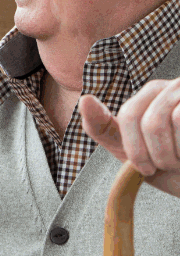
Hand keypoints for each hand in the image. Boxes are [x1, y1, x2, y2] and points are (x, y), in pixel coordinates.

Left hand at [80, 81, 179, 197]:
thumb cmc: (178, 168)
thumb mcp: (133, 152)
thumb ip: (104, 128)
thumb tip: (85, 99)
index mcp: (151, 95)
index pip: (128, 116)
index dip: (135, 150)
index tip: (145, 169)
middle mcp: (173, 86)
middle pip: (146, 121)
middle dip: (156, 155)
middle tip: (171, 166)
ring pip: (167, 122)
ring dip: (176, 154)